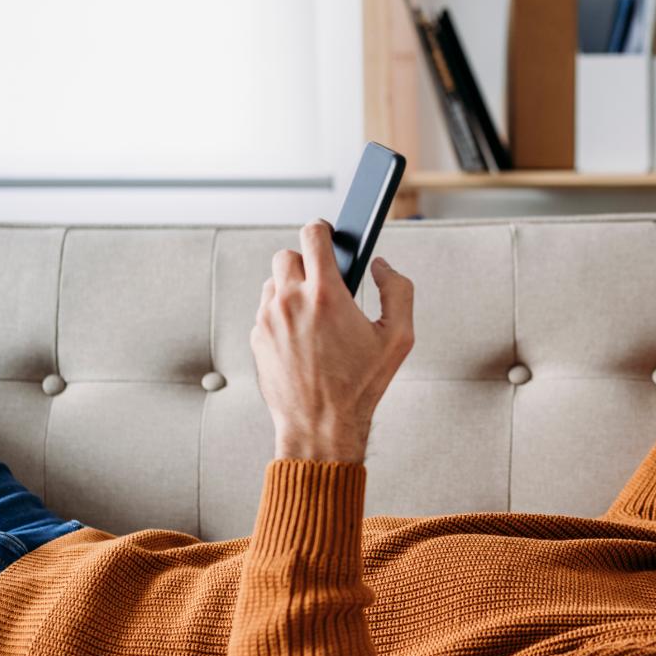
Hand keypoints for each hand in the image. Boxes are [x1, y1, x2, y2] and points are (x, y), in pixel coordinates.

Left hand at [250, 220, 414, 463]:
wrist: (321, 426)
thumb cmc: (361, 386)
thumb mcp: (398, 338)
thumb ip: (398, 291)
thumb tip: (383, 267)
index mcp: (325, 294)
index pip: (313, 235)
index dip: (323, 229)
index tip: (328, 234)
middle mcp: (291, 302)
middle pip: (288, 255)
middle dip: (307, 262)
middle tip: (326, 283)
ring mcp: (268, 320)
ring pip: (274, 283)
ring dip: (292, 289)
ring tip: (315, 315)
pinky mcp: (257, 338)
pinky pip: (266, 311)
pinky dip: (282, 315)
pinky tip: (303, 337)